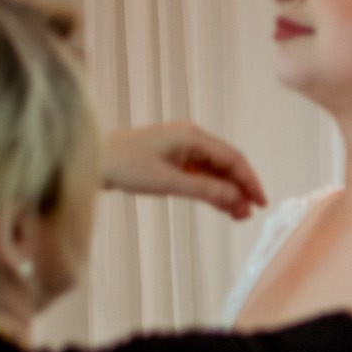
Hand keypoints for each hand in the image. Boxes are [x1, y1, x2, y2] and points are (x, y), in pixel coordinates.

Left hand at [100, 121, 266, 218]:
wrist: (91, 160)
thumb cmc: (125, 166)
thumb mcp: (169, 181)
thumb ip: (207, 190)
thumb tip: (239, 200)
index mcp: (192, 136)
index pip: (233, 158)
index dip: (250, 182)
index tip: (261, 204)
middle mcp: (191, 137)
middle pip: (227, 164)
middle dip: (240, 189)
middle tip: (247, 215)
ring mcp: (182, 147)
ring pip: (215, 170)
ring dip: (227, 191)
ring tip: (236, 215)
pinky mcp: (173, 157)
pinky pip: (201, 173)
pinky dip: (212, 189)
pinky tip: (220, 205)